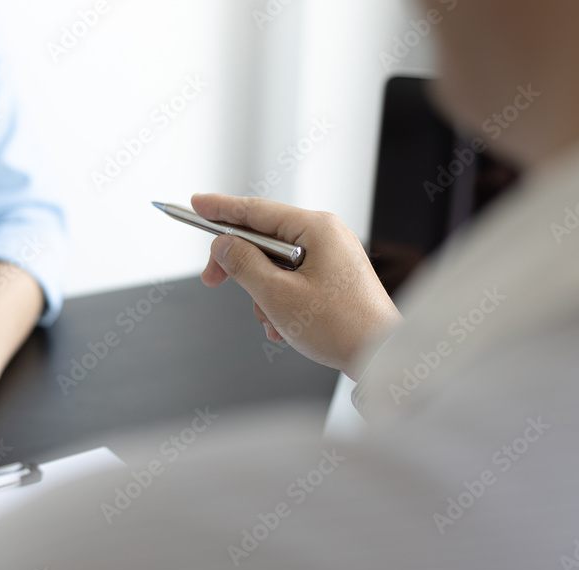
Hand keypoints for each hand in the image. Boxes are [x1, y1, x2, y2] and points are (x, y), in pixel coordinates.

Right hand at [193, 193, 402, 378]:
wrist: (382, 356)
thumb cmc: (343, 327)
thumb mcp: (277, 296)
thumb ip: (243, 264)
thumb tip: (224, 245)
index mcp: (316, 229)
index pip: (256, 210)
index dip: (220, 209)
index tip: (196, 205)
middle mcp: (326, 235)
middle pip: (263, 239)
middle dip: (240, 268)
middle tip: (212, 280)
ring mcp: (332, 256)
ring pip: (275, 265)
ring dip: (263, 294)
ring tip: (274, 321)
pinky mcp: (333, 277)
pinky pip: (292, 279)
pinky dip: (280, 302)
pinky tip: (284, 327)